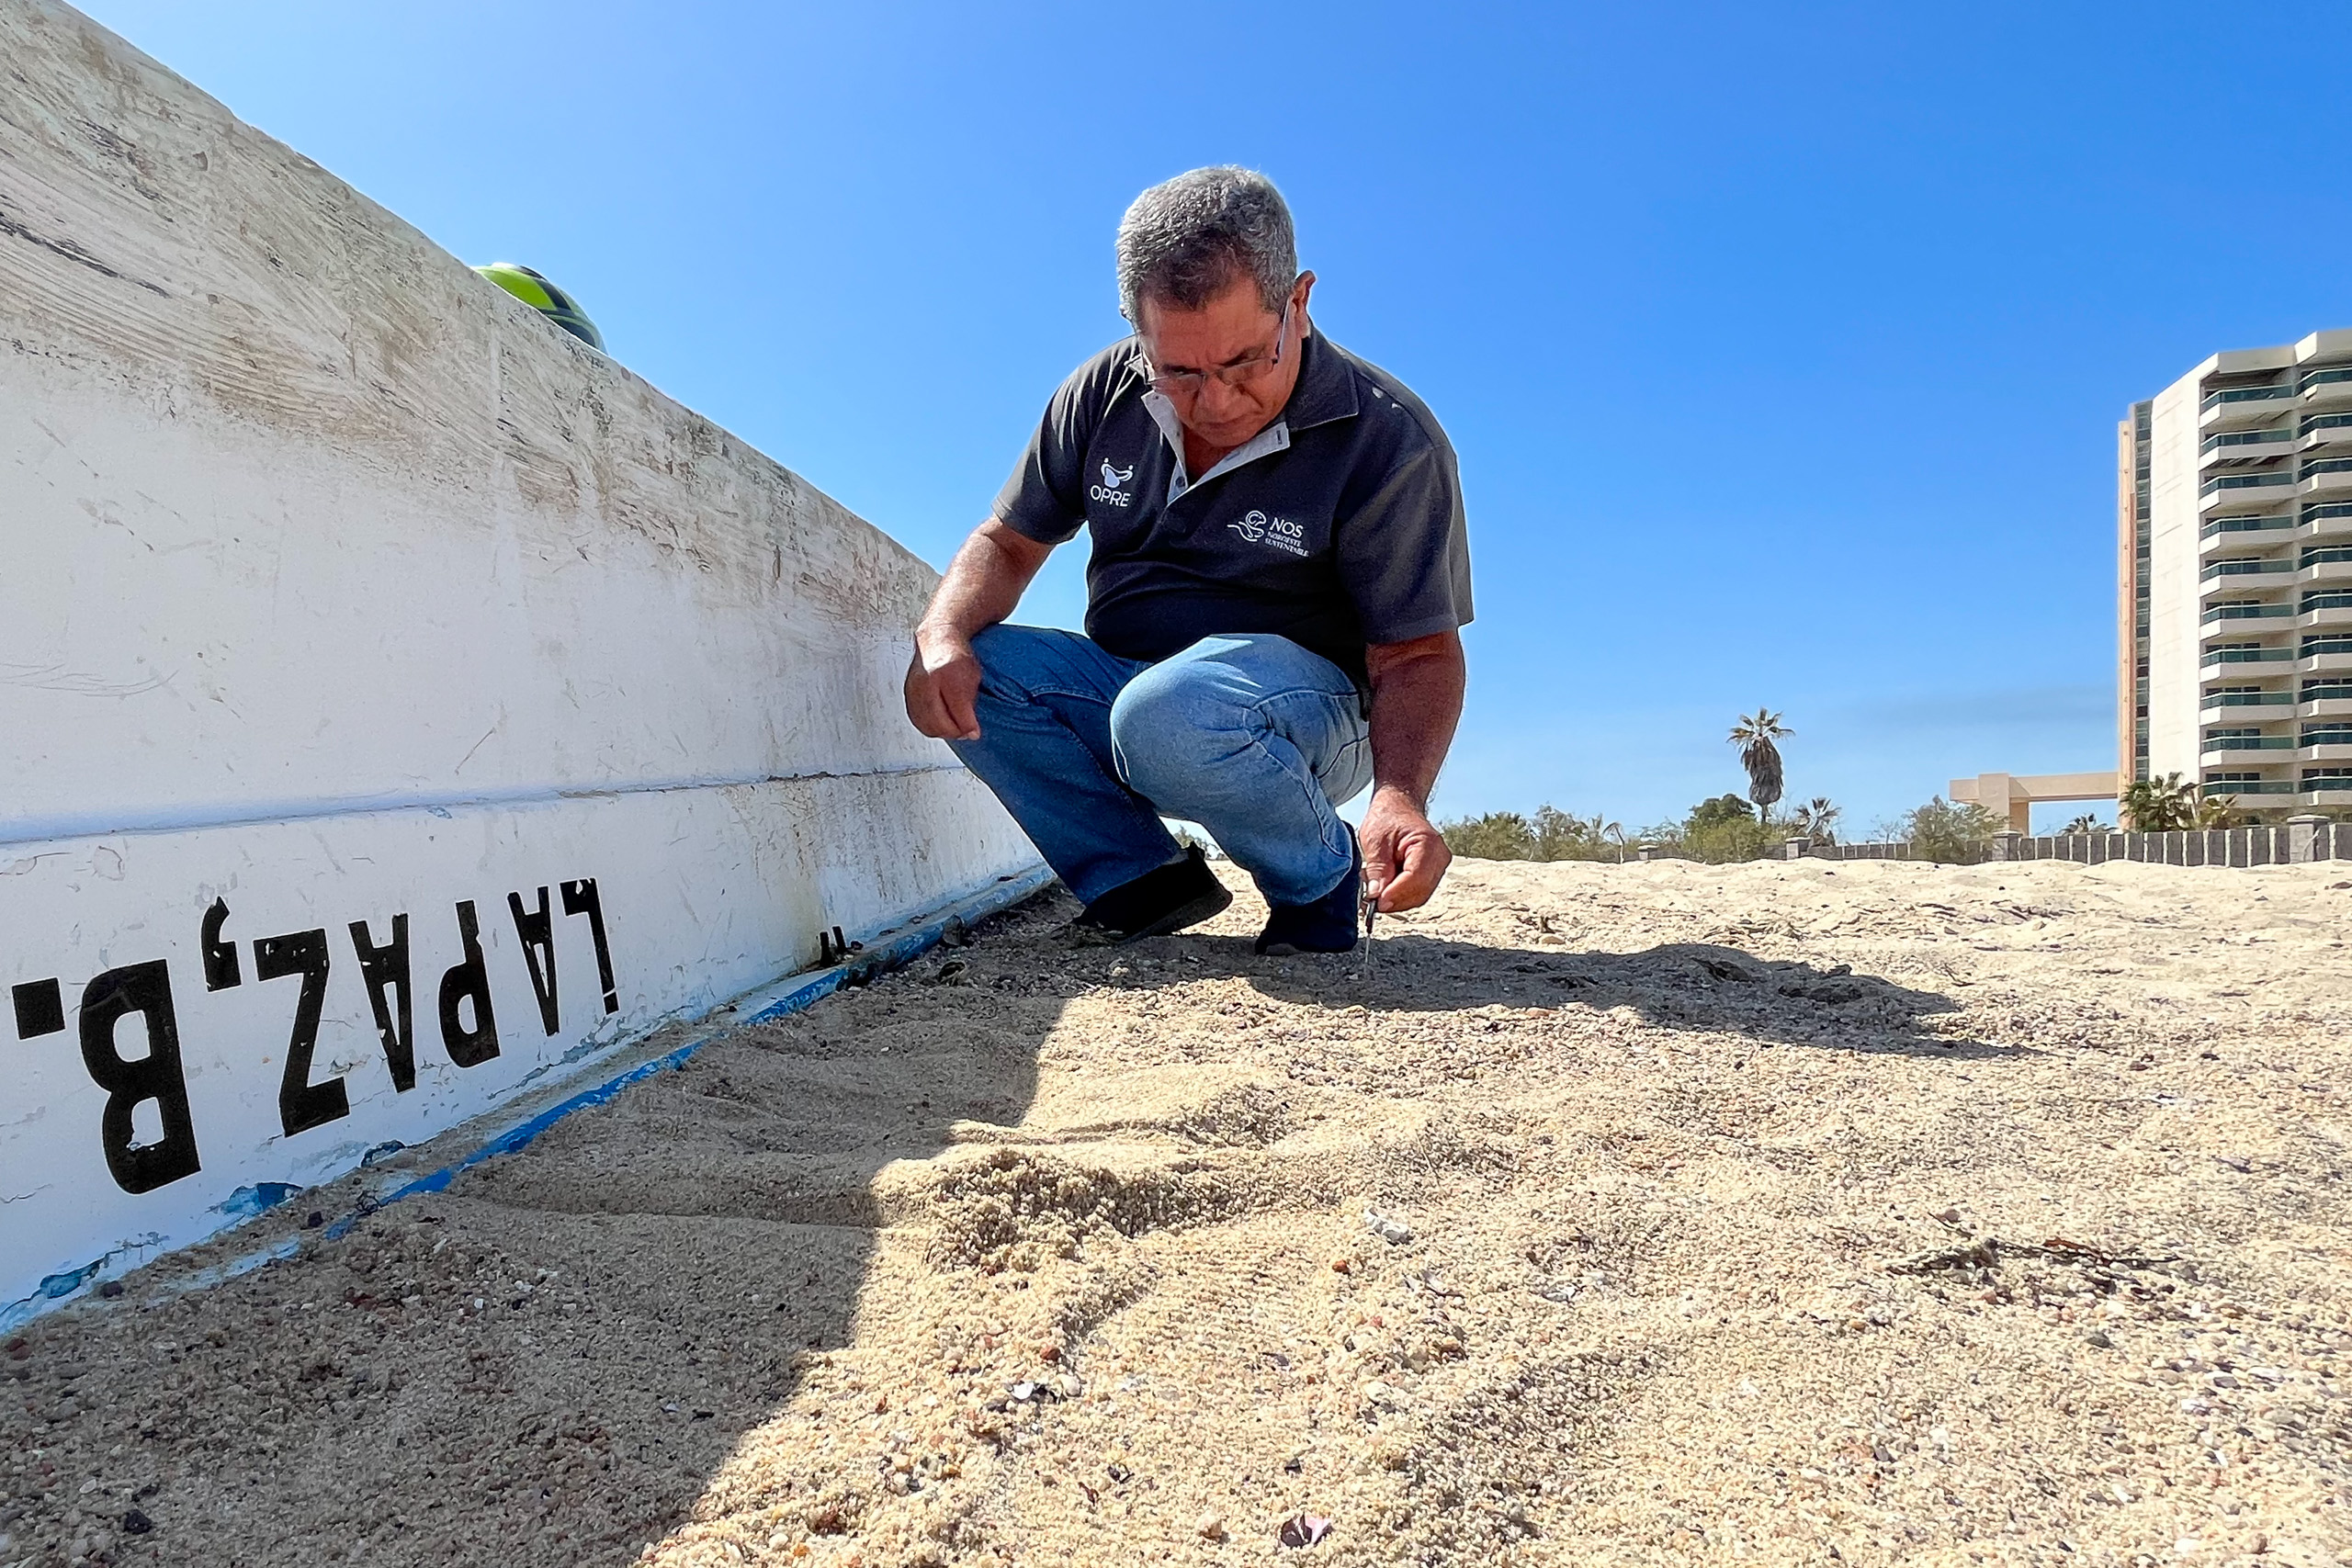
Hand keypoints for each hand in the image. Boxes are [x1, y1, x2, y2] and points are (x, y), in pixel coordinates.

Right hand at [904, 630, 982, 741]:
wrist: (936, 641)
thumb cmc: (957, 657)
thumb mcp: (973, 678)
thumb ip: (970, 706)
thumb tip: (972, 732)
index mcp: (945, 670)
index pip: (956, 707)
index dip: (966, 725)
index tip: (975, 732)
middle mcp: (925, 679)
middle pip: (937, 720)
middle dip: (954, 731)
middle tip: (966, 732)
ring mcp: (912, 687)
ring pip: (926, 723)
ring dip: (942, 731)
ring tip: (955, 727)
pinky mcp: (907, 695)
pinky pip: (918, 720)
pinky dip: (930, 727)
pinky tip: (941, 724)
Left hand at [1359, 786, 1451, 912]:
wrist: (1399, 806)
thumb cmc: (1388, 817)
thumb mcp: (1375, 840)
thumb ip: (1377, 868)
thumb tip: (1376, 894)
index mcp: (1428, 844)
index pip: (1416, 879)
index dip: (1395, 894)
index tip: (1376, 903)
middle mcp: (1439, 857)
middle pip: (1419, 892)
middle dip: (1394, 900)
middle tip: (1369, 901)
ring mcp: (1438, 866)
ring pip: (1418, 896)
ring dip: (1395, 899)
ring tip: (1374, 889)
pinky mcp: (1432, 873)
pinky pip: (1417, 892)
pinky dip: (1400, 895)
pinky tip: (1384, 886)